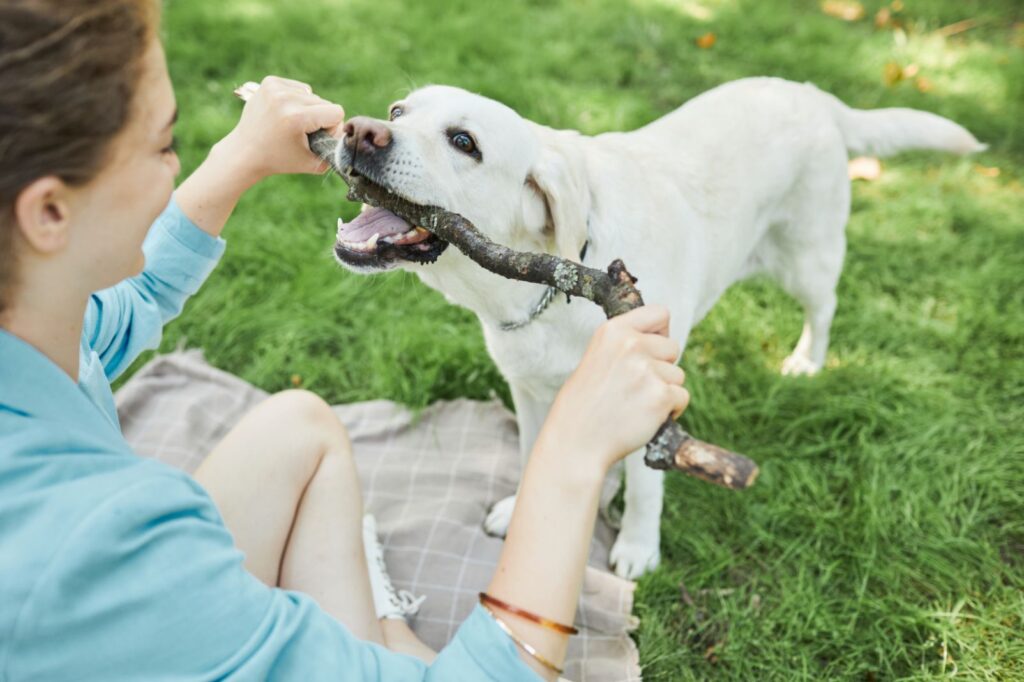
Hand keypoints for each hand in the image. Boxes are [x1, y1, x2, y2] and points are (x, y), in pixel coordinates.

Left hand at [217, 76, 344, 185]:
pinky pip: (298, 88)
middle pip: (324, 102)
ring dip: (308, 108)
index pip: (336, 112)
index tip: (317, 139)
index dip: (332, 128)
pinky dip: (297, 99)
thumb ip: (335, 153)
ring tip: (292, 123)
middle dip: (319, 119)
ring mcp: (275, 88)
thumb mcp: (312, 164)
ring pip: (312, 94)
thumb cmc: (279, 160)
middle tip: (302, 133)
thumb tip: (346, 138)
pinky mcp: (269, 82)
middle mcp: (285, 98)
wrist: (244, 152)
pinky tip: (285, 113)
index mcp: (297, 117)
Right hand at [537, 305, 688, 472]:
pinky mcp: (660, 396)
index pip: (659, 313)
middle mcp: (631, 345)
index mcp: (613, 331)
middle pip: (672, 348)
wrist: (576, 441)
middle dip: (662, 368)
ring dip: (664, 391)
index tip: (651, 352)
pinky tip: (646, 418)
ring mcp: (646, 370)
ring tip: (635, 404)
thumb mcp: (597, 358)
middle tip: (636, 387)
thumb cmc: (585, 404)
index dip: (660, 334)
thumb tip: (662, 340)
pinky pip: (681, 397)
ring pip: (678, 376)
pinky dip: (671, 411)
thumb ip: (626, 346)